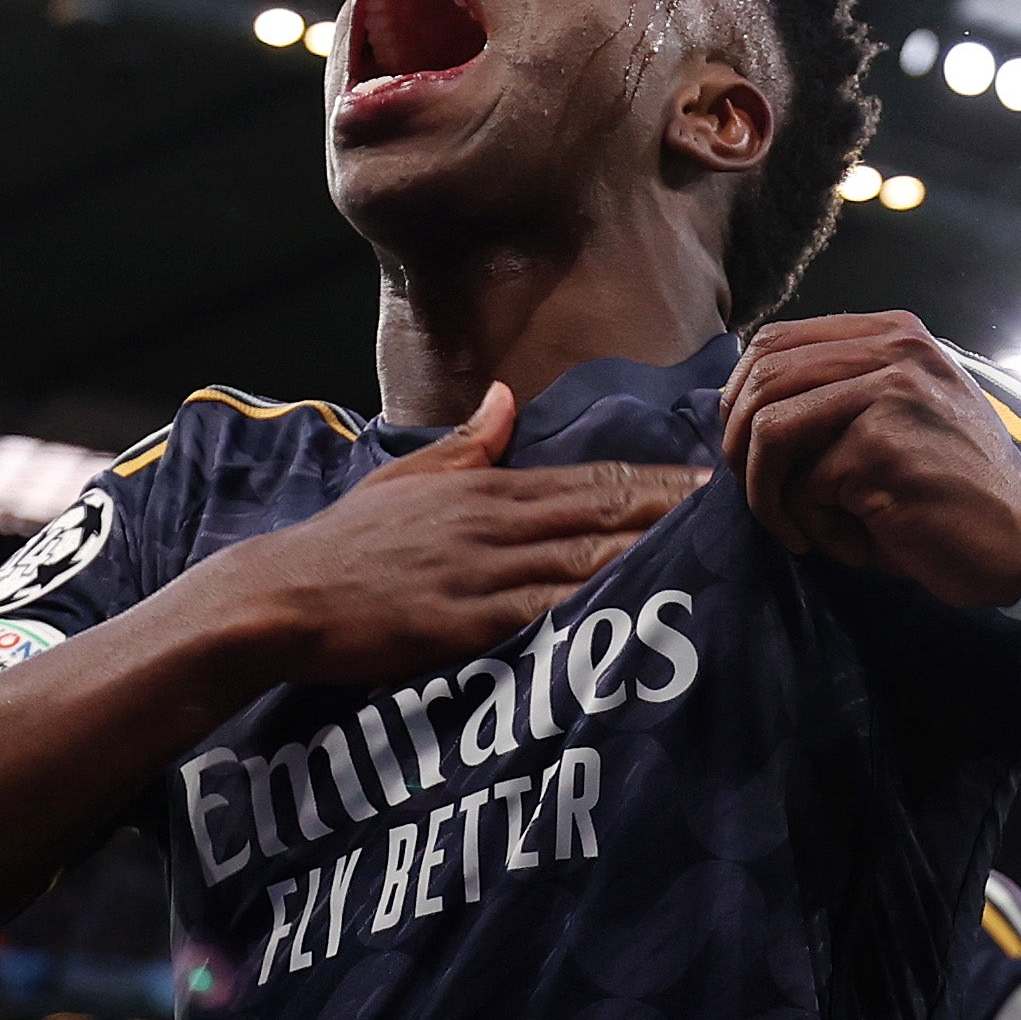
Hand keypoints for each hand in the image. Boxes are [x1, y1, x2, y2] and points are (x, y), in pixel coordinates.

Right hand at [197, 383, 701, 686]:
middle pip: (601, 513)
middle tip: (741, 513)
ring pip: (583, 559)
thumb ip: (464, 445)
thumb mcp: (404, 481)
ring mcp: (480, 573)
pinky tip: (638, 613)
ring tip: (713, 559)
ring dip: (650, 558)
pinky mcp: (463, 623)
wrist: (280, 597)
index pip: (588, 480)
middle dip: (674, 514)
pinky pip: (541, 615)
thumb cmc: (342, 546)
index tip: (710, 480)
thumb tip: (504, 397)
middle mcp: (492, 524)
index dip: (654, 482)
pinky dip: (593, 611)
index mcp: (484, 490)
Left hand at [717, 314, 1020, 605]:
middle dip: (740, 447)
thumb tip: (734, 405)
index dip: (740, 397)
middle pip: (763, 379)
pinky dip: (814, 527)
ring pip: (770, 430)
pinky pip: (804, 487)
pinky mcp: (881, 448)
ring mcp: (889, 394)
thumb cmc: (951, 489)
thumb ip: (837, 393)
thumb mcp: (900, 416)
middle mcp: (893, 349)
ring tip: (796, 527)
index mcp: (894, 333)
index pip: (776, 340)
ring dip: (766, 493)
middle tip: (760, 496)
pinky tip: (851, 542)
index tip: (744, 449)